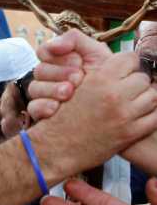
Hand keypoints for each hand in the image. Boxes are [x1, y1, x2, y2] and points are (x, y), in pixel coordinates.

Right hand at [28, 29, 111, 120]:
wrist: (113, 104)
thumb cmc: (105, 76)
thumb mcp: (96, 52)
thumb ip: (75, 39)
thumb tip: (54, 44)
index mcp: (58, 60)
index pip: (44, 51)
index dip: (60, 57)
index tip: (79, 63)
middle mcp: (48, 76)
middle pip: (40, 70)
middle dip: (60, 73)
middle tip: (78, 79)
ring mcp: (43, 94)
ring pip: (35, 88)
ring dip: (52, 90)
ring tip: (69, 94)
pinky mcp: (41, 112)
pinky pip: (33, 108)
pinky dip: (43, 107)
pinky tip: (56, 108)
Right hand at [31, 51, 156, 175]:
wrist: (57, 146)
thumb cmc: (62, 116)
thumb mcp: (74, 84)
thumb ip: (96, 71)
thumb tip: (114, 63)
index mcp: (100, 78)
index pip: (130, 58)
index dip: (127, 64)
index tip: (123, 71)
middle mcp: (114, 95)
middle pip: (143, 78)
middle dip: (135, 82)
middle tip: (126, 89)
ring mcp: (124, 115)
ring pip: (152, 96)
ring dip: (144, 98)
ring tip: (131, 102)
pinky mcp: (131, 134)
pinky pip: (154, 118)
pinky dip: (149, 115)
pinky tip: (137, 115)